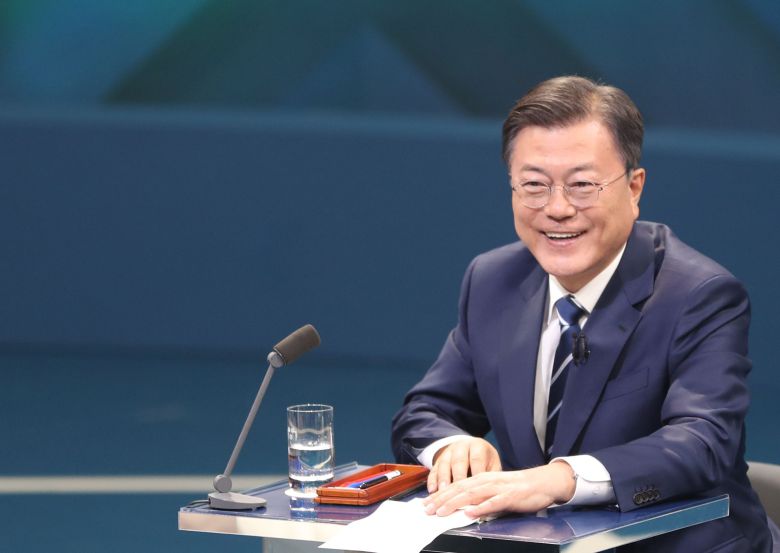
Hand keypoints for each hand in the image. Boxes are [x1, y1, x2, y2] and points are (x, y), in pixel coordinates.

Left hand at [422, 461, 575, 518]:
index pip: (456, 486)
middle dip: (441, 500)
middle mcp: (486, 480)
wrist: (541, 482)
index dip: (440, 495)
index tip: (426, 503)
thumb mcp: (493, 490)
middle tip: (427, 509)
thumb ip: (478, 497)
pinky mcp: (509, 496)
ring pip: (472, 495)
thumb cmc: (516, 488)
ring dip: (455, 503)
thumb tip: (461, 508)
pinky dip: (480, 508)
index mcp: (481, 478)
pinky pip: (492, 503)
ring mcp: (497, 488)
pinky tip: (470, 513)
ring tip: (441, 511)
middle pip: (459, 489)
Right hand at [427, 437, 500, 492]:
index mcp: (478, 446)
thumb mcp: (493, 465)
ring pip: (445, 465)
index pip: (476, 460)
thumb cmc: (485, 461)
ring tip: (443, 494)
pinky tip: (432, 491)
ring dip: (443, 480)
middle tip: (458, 495)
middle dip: (458, 479)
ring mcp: (449, 452)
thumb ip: (491, 479)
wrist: (471, 448)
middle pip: (459, 462)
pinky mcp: (439, 459)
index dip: (476, 476)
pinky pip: (434, 469)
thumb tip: (489, 497)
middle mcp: (462, 446)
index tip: (477, 493)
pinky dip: (432, 480)